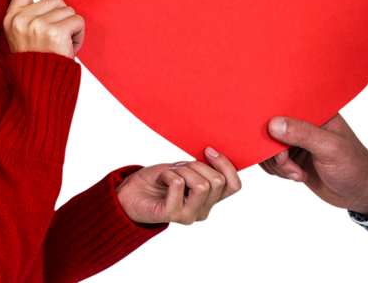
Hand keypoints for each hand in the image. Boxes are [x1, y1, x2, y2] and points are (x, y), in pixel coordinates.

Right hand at [3, 0, 84, 59]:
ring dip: (71, 28)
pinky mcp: (52, 32)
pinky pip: (77, 21)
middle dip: (62, 18)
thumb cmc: (38, 63)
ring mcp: (35, 25)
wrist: (38, 91)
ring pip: (69, 10)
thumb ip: (35, 13)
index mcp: (12, 16)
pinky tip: (67, 49)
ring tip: (59, 47)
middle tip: (54, 41)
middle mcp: (20, 18)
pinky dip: (78, 35)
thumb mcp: (26, 35)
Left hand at [116, 148, 243, 228]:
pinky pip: (178, 184)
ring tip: (171, 174)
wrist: (131, 191)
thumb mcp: (188, 168)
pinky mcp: (172, 215)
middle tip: (180, 167)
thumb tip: (216, 153)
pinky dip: (168, 174)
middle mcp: (203, 212)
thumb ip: (206, 168)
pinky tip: (162, 179)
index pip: (236, 186)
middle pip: (217, 182)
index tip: (208, 151)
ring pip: (201, 185)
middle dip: (197, 165)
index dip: (227, 165)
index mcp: (211, 200)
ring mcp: (189, 217)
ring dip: (183, 171)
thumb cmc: (160, 178)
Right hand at [256, 112, 367, 216]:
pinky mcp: (292, 160)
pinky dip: (277, 172)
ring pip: (268, 148)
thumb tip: (273, 124)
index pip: (285, 106)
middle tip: (285, 163)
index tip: (271, 138)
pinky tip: (297, 178)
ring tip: (297, 174)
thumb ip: (303, 134)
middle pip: (271, 129)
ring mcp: (296, 142)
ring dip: (277, 165)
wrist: (361, 194)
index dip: (272, 120)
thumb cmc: (354, 165)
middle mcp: (303, 124)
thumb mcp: (330, 148)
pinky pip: (272, 162)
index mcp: (315, 111)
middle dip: (274, 150)